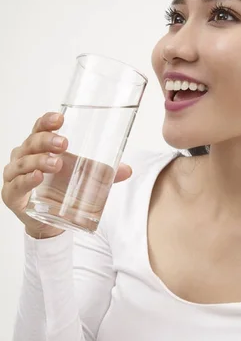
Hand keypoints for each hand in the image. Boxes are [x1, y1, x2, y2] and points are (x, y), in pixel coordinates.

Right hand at [1, 111, 132, 238]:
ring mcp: (15, 175)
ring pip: (24, 162)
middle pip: (31, 142)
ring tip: (56, 163)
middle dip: (46, 140)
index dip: (47, 121)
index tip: (60, 119)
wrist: (50, 221)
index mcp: (39, 147)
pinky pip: (17, 184)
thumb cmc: (61, 191)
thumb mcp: (84, 179)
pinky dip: (26, 179)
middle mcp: (24, 157)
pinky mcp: (12, 195)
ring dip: (39, 160)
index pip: (40, 128)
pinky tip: (37, 177)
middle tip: (64, 143)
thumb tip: (128, 170)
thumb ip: (104, 175)